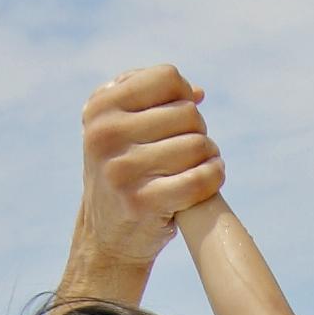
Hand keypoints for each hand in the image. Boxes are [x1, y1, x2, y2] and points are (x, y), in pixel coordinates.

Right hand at [69, 61, 219, 289]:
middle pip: (188, 113)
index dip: (182, 97)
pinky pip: (199, 179)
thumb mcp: (120, 126)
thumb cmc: (123, 171)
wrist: (106, 236)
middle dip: (197, 130)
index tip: (178, 119)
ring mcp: (121, 170)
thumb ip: (151, 97)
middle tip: (187, 150)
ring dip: (209, 156)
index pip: (167, 78)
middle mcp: (105, 135)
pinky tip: (209, 179)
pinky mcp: (141, 202)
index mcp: (100, 108)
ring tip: (197, 166)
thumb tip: (198, 93)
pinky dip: (213, 177)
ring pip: (198, 145)